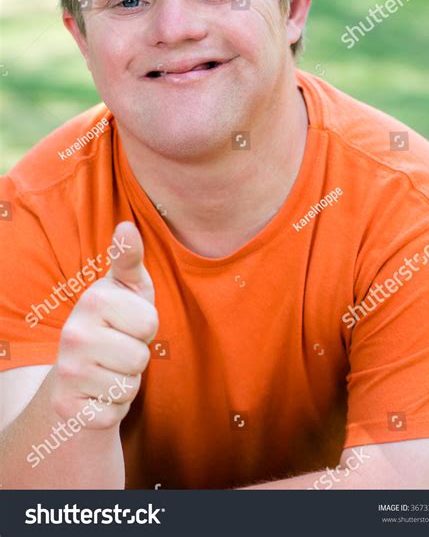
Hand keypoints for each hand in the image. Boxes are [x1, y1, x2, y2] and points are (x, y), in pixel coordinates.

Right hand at [52, 222, 157, 428]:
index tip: (127, 322)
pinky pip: (114, 414)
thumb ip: (129, 257)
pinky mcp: (67, 408)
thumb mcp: (128, 286)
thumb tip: (127, 226)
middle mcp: (72, 335)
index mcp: (92, 300)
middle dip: (137, 357)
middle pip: (140, 358)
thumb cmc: (117, 319)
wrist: (80, 370)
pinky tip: (98, 391)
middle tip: (118, 348)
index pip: (149, 324)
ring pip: (128, 387)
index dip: (145, 327)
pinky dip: (113, 407)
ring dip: (126, 382)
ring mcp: (66, 373)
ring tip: (109, 368)